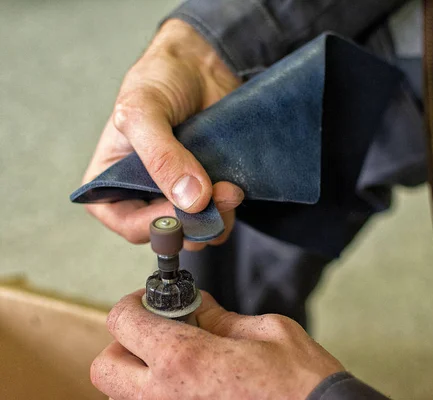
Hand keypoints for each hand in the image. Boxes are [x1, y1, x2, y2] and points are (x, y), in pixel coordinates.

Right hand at [83, 19, 242, 249]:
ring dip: (216, 218)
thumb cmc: (159, 79)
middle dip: (193, 222)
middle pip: (166, 230)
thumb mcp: (143, 111)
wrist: (202, 62)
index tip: (181, 212)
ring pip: (196, 228)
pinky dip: (228, 209)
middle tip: (215, 199)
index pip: (125, 222)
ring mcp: (178, 192)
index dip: (152, 224)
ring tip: (229, 190)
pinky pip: (218, 215)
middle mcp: (143, 192)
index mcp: (112, 179)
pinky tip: (234, 186)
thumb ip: (160, 156)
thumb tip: (190, 199)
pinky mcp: (208, 188)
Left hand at [91, 290, 343, 399]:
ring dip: (139, 373)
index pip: (123, 321)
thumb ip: (221, 318)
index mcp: (184, 359)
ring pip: (122, 395)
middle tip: (159, 333)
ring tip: (179, 362)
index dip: (134, 302)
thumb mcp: (267, 331)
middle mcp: (164, 396)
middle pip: (106, 366)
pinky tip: (194, 385)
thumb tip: (198, 306)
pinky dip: (161, 393)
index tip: (153, 301)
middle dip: (125, 343)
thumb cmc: (301, 381)